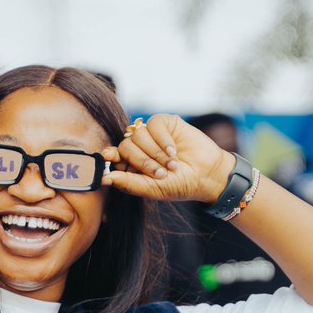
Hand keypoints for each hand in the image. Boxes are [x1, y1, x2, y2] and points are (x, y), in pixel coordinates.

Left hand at [101, 114, 233, 203]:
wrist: (207, 175)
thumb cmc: (180, 185)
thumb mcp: (153, 189)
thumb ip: (129, 184)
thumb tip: (105, 179)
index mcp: (132, 164)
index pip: (114, 156)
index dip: (110, 155)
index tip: (108, 156)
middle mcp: (139, 148)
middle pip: (125, 146)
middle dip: (143, 161)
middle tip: (161, 173)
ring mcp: (151, 134)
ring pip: (138, 135)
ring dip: (155, 153)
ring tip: (172, 164)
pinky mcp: (164, 123)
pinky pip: (153, 124)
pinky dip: (163, 140)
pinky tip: (174, 151)